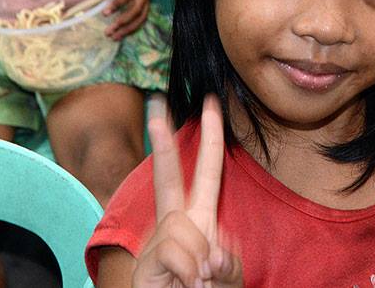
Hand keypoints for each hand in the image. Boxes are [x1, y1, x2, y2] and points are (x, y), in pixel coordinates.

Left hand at [103, 0, 156, 39]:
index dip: (117, 4)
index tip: (104, 13)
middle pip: (137, 9)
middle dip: (122, 22)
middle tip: (107, 31)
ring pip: (142, 15)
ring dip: (129, 28)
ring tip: (114, 37)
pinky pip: (143, 14)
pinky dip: (134, 25)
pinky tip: (122, 32)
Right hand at [133, 95, 241, 287]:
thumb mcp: (228, 277)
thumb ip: (227, 262)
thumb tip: (210, 255)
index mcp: (198, 220)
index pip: (207, 173)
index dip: (211, 139)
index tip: (210, 104)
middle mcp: (175, 225)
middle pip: (169, 178)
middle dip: (161, 142)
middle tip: (155, 104)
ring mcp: (157, 243)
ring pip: (185, 226)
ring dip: (201, 260)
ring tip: (198, 284)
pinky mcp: (146, 263)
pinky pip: (178, 254)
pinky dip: (189, 274)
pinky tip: (186, 286)